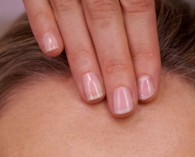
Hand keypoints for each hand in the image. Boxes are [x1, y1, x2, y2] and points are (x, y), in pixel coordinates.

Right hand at [22, 0, 160, 115]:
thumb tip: (151, 35)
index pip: (138, 6)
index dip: (145, 49)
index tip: (148, 90)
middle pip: (106, 16)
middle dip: (116, 65)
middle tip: (122, 108)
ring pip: (72, 10)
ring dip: (82, 56)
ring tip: (93, 95)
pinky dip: (42, 21)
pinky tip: (53, 53)